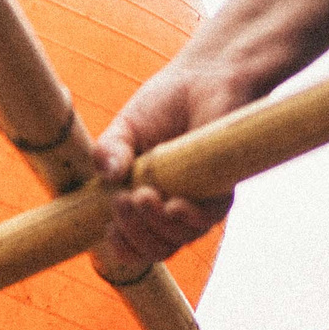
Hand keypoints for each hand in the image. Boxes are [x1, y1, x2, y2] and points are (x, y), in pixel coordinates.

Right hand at [90, 59, 246, 276]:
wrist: (204, 80)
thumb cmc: (164, 104)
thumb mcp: (125, 129)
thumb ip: (109, 150)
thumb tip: (107, 175)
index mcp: (140, 200)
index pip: (130, 244)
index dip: (119, 246)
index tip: (108, 228)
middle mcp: (168, 210)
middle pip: (152, 249)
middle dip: (132, 233)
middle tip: (122, 200)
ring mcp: (195, 204)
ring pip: (176, 241)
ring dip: (154, 226)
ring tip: (142, 195)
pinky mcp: (221, 193)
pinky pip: (205, 222)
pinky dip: (185, 220)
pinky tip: (173, 204)